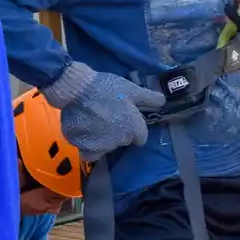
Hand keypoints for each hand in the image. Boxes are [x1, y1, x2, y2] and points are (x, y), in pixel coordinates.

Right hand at [43, 62, 166, 161]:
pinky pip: (88, 151)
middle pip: (122, 141)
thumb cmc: (107, 88)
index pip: (140, 137)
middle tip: (108, 114)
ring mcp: (99, 147)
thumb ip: (150, 98)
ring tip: (94, 121)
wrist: (76, 89)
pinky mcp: (81, 147)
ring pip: (105, 147)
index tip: (126, 116)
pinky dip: (87, 144)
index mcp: (134, 130)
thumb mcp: (132, 89)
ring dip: (103, 138)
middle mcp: (119, 142)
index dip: (134, 127)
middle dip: (118, 131)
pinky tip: (84, 131)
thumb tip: (163, 102)